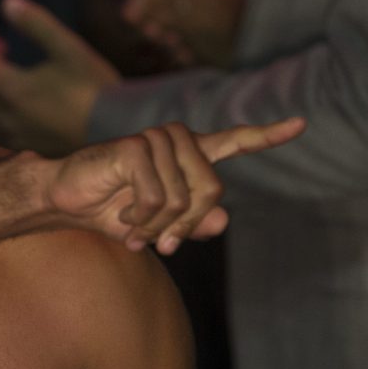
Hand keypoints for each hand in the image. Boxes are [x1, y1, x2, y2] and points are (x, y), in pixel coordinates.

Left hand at [0, 0, 120, 155]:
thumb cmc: (96, 86)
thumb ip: (36, 23)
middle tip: (0, 45)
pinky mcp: (22, 147)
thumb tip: (7, 2)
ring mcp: (12, 136)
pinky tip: (11, 98)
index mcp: (13, 89)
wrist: (118, 129)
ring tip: (6, 70)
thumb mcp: (68, 47)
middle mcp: (5, 117)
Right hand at [49, 116, 304, 253]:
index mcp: (187, 157)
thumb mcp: (158, 226)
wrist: (66, 202)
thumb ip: (191, 224)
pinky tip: (122, 217)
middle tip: (160, 244)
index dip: (267, 136)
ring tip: (133, 228)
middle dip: (185, 227)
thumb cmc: (111, 212)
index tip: (301, 124)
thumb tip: (223, 220)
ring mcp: (157, 141)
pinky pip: (157, 198)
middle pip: (213, 192)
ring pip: (184, 199)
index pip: (234, 141)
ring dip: (156, 227)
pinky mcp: (137, 148)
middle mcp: (177, 142)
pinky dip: (140, 220)